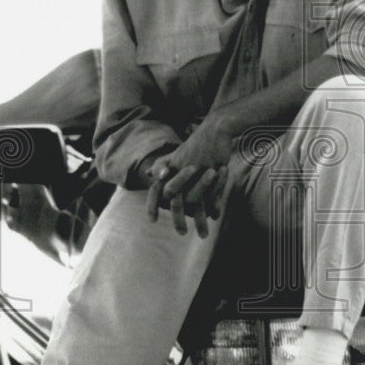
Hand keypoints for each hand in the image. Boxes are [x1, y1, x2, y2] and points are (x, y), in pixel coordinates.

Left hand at [147, 115, 232, 236]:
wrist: (215, 129)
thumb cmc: (196, 144)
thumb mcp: (177, 154)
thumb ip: (163, 165)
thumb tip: (149, 174)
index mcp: (170, 168)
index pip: (156, 189)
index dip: (152, 205)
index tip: (152, 220)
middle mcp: (180, 171)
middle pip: (175, 200)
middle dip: (178, 219)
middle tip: (181, 233)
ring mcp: (196, 172)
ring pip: (195, 200)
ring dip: (199, 219)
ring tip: (203, 234)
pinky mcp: (211, 171)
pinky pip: (211, 194)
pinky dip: (213, 207)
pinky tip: (215, 217)